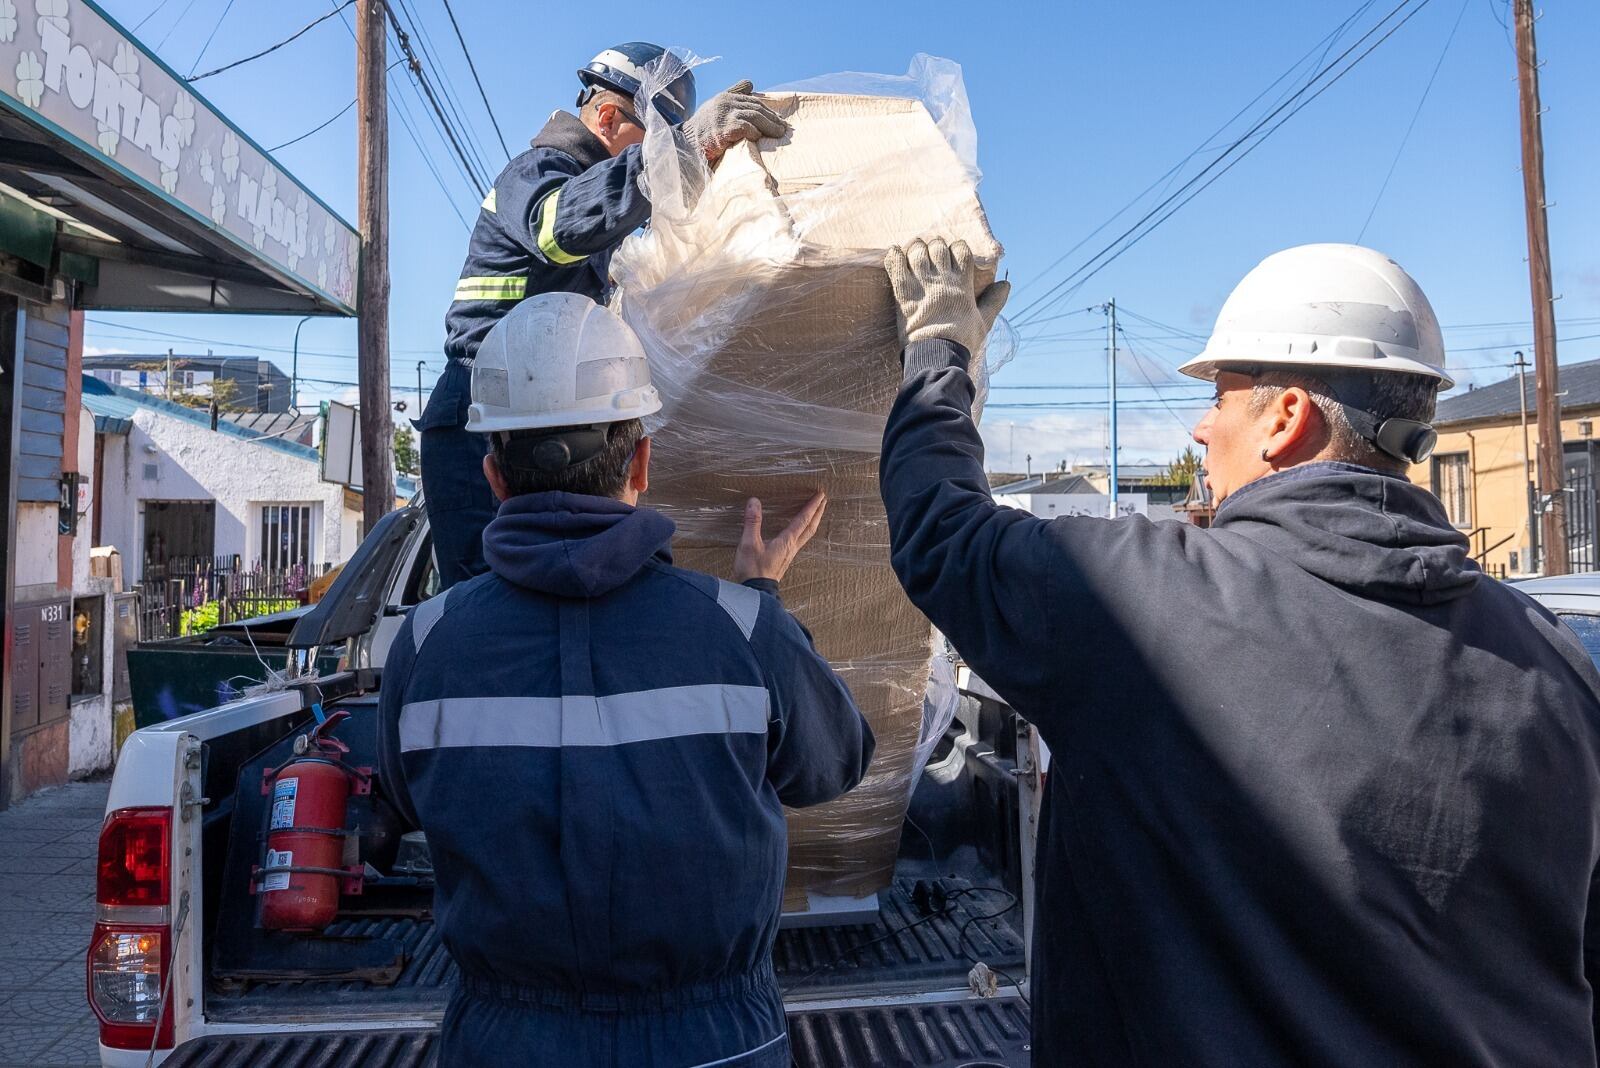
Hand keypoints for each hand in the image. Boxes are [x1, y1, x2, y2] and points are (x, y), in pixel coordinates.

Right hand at [680, 80, 788, 162]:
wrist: (685, 144)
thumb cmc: (702, 130)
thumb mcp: (716, 107)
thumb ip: (733, 95)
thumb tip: (751, 83)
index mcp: (725, 97)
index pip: (752, 101)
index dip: (767, 110)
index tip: (778, 119)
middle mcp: (725, 103)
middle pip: (756, 108)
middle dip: (772, 118)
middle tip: (784, 128)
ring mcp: (724, 115)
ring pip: (755, 117)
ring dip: (770, 126)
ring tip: (779, 134)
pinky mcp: (723, 129)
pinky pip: (746, 128)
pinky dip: (755, 133)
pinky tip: (759, 138)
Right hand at [733, 492, 826, 583]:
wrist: (755, 593)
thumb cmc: (753, 569)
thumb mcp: (749, 544)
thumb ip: (752, 522)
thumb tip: (754, 501)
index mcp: (787, 541)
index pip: (803, 520)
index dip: (812, 506)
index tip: (820, 495)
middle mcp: (792, 547)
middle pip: (810, 527)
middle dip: (818, 513)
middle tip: (824, 500)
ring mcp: (789, 554)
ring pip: (806, 535)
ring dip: (812, 522)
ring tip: (815, 513)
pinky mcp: (784, 560)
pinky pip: (799, 541)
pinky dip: (804, 531)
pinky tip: (798, 532)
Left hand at [884, 237, 1010, 355]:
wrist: (936, 355)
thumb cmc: (961, 340)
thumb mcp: (984, 321)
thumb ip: (994, 301)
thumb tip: (1006, 284)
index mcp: (962, 284)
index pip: (961, 250)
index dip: (957, 247)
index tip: (953, 254)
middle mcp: (942, 280)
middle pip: (938, 247)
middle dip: (935, 247)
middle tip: (931, 254)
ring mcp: (921, 285)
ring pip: (917, 252)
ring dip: (915, 249)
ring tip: (914, 254)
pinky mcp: (902, 293)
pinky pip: (895, 266)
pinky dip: (894, 256)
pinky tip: (896, 254)